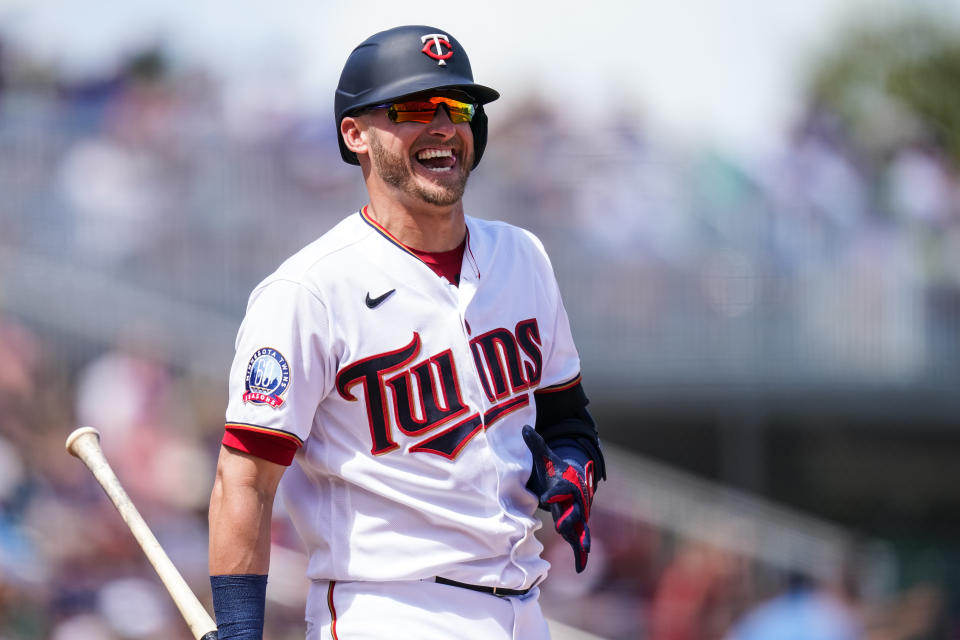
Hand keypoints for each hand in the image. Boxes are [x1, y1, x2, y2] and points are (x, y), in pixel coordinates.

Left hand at [522, 425, 594, 572]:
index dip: (554, 493)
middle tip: (562, 526)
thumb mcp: (545, 457)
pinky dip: (581, 554)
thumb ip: (535, 444)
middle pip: (574, 510)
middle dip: (569, 518)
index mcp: (566, 484)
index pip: (560, 489)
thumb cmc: (555, 470)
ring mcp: (577, 514)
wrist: (574, 479)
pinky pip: (580, 541)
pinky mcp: (577, 526)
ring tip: (583, 549)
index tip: (545, 498)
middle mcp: (574, 501)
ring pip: (581, 527)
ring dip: (581, 538)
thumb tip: (523, 427)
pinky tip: (580, 568)